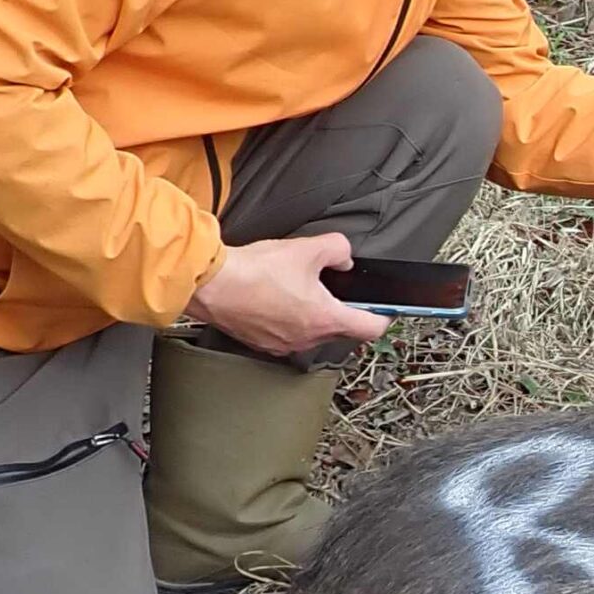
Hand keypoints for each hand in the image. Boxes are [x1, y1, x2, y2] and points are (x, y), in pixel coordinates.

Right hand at [182, 231, 388, 355]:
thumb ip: (338, 250)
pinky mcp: (263, 344)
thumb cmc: (255, 272)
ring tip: (297, 289)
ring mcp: (284, 345)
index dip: (383, 316)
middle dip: (342, 310)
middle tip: (332, 288)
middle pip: (341, 330)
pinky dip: (288, 319)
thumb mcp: (307, 248)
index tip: (383, 308)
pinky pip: (287, 334)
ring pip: (312, 332)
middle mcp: (308, 339)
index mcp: (326, 320)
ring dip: (312, 314)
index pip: (372, 329)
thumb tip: (343, 260)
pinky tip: (274, 298)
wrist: (211, 285)